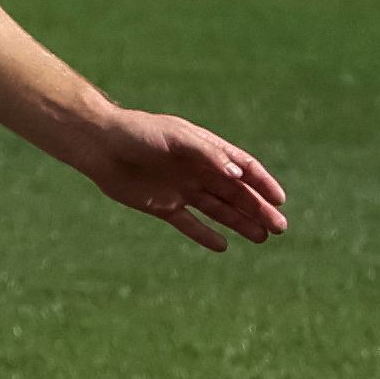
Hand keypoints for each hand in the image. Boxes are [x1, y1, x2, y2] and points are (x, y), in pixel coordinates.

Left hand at [79, 108, 289, 250]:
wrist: (99, 145)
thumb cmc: (137, 133)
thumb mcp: (176, 138)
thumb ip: (208, 154)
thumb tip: (239, 176)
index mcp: (205, 149)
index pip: (243, 168)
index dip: (263, 183)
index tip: (280, 200)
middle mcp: (198, 170)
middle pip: (236, 193)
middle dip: (259, 209)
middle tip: (280, 228)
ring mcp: (181, 189)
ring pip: (218, 209)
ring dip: (241, 223)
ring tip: (263, 238)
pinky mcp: (162, 206)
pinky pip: (189, 223)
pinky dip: (205, 234)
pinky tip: (223, 245)